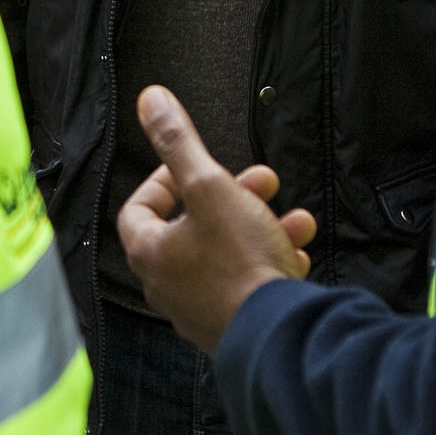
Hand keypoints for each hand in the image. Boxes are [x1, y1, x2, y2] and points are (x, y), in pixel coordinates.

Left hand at [117, 85, 317, 354]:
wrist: (279, 334)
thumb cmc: (239, 265)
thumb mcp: (211, 187)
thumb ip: (180, 142)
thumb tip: (150, 100)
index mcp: (152, 252)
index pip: (139, 208)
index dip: (165, 180)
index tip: (194, 167)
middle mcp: (169, 284)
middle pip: (192, 228)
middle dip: (231, 198)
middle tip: (260, 183)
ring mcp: (200, 309)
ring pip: (228, 254)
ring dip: (261, 227)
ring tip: (292, 218)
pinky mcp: (234, 325)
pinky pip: (249, 284)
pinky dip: (271, 262)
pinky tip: (296, 253)